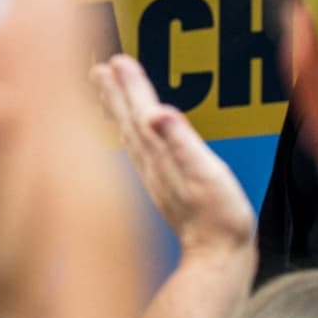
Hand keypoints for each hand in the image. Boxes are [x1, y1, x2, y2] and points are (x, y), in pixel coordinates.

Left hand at [91, 54, 254, 253]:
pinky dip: (130, 134)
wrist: (218, 256)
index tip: (117, 61)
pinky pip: (138, 152)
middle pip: (128, 121)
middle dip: (114, 92)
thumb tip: (158, 112)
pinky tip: (132, 133)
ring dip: (117, 110)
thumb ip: (181, 141)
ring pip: (129, 135)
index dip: (130, 85)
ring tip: (105, 91)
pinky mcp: (161, 187)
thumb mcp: (206, 173)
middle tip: (99, 69)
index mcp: (162, 155)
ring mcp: (154, 177)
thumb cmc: (218, 217)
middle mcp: (152, 165)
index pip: (141, 111)